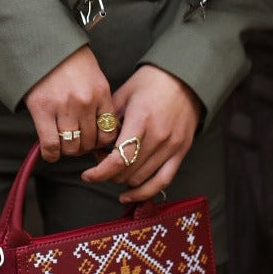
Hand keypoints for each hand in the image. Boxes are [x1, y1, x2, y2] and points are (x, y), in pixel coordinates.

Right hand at [23, 47, 120, 160]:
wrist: (44, 44)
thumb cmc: (69, 60)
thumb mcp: (94, 77)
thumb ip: (99, 101)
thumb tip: (102, 130)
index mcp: (101, 93)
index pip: (109, 132)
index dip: (101, 143)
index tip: (94, 143)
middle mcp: (85, 102)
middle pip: (90, 142)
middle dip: (83, 148)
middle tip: (77, 145)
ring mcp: (64, 106)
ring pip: (71, 146)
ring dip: (67, 151)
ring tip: (63, 145)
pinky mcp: (42, 109)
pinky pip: (51, 144)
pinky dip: (51, 154)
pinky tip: (50, 153)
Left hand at [81, 65, 202, 201]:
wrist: (185, 78)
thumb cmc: (150, 82)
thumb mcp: (123, 94)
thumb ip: (108, 121)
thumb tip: (94, 145)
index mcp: (141, 120)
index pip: (118, 159)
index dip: (99, 172)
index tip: (87, 174)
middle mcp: (158, 137)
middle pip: (127, 172)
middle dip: (108, 172)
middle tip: (101, 161)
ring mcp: (171, 147)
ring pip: (140, 179)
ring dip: (122, 179)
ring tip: (115, 169)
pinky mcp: (181, 152)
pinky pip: (162, 182)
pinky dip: (144, 192)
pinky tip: (129, 195)